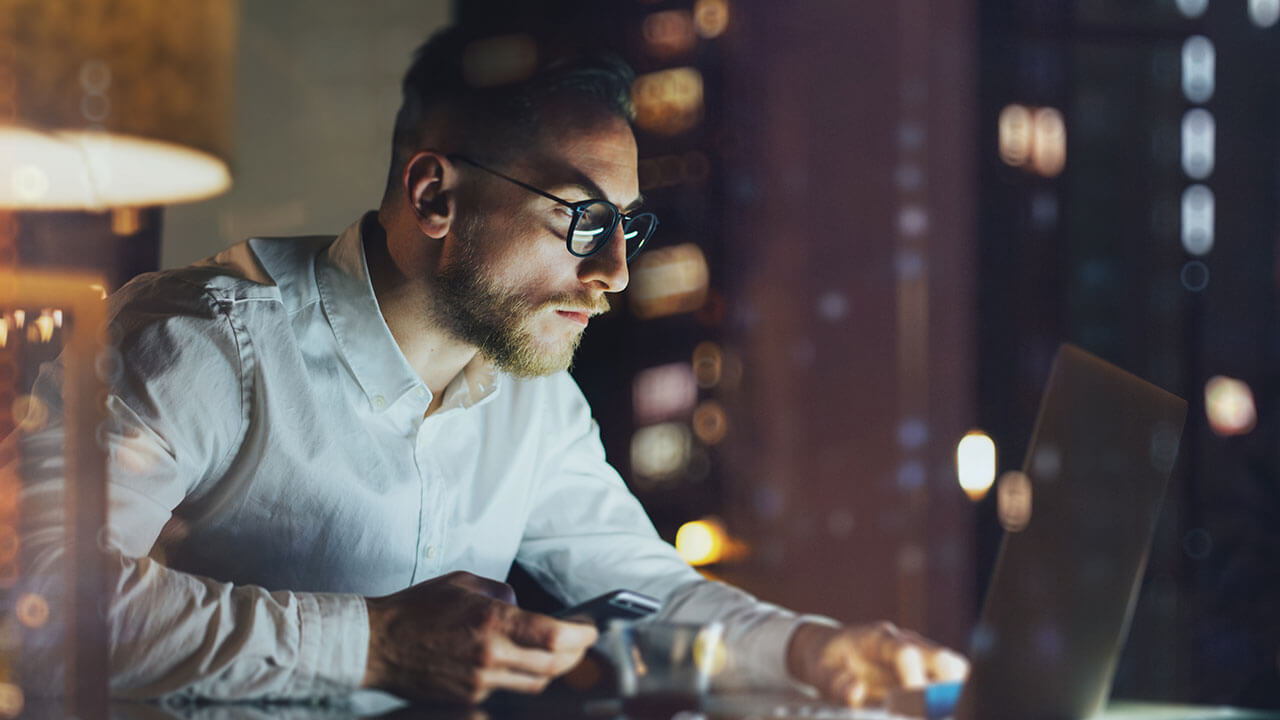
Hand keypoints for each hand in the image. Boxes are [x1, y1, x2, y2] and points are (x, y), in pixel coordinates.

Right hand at [362, 571, 598, 703]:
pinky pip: (506, 690)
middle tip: (582, 642)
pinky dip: (519, 677)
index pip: (555, 636)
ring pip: (534, 683)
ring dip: (551, 669)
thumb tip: (521, 606)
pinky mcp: (469, 697)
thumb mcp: (462, 583)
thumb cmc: (416, 609)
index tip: (592, 628)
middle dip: (575, 655)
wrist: (376, 644)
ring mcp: (480, 681)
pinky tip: (518, 662)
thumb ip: (500, 593)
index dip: (582, 635)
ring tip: (557, 653)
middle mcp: (491, 656)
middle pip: (553, 667)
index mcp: (492, 622)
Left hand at [786, 621, 967, 705]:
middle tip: (935, 712)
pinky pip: (950, 685)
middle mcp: (906, 643)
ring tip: (939, 714)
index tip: (912, 706)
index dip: (913, 679)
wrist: (831, 649)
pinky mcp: (927, 673)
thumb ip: (835, 684)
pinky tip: (940, 713)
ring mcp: (920, 656)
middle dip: (948, 689)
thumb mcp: (820, 672)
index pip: (905, 653)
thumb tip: (856, 691)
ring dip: (952, 698)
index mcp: (878, 639)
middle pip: (943, 659)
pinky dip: (949, 702)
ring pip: (955, 673)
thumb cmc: (827, 663)